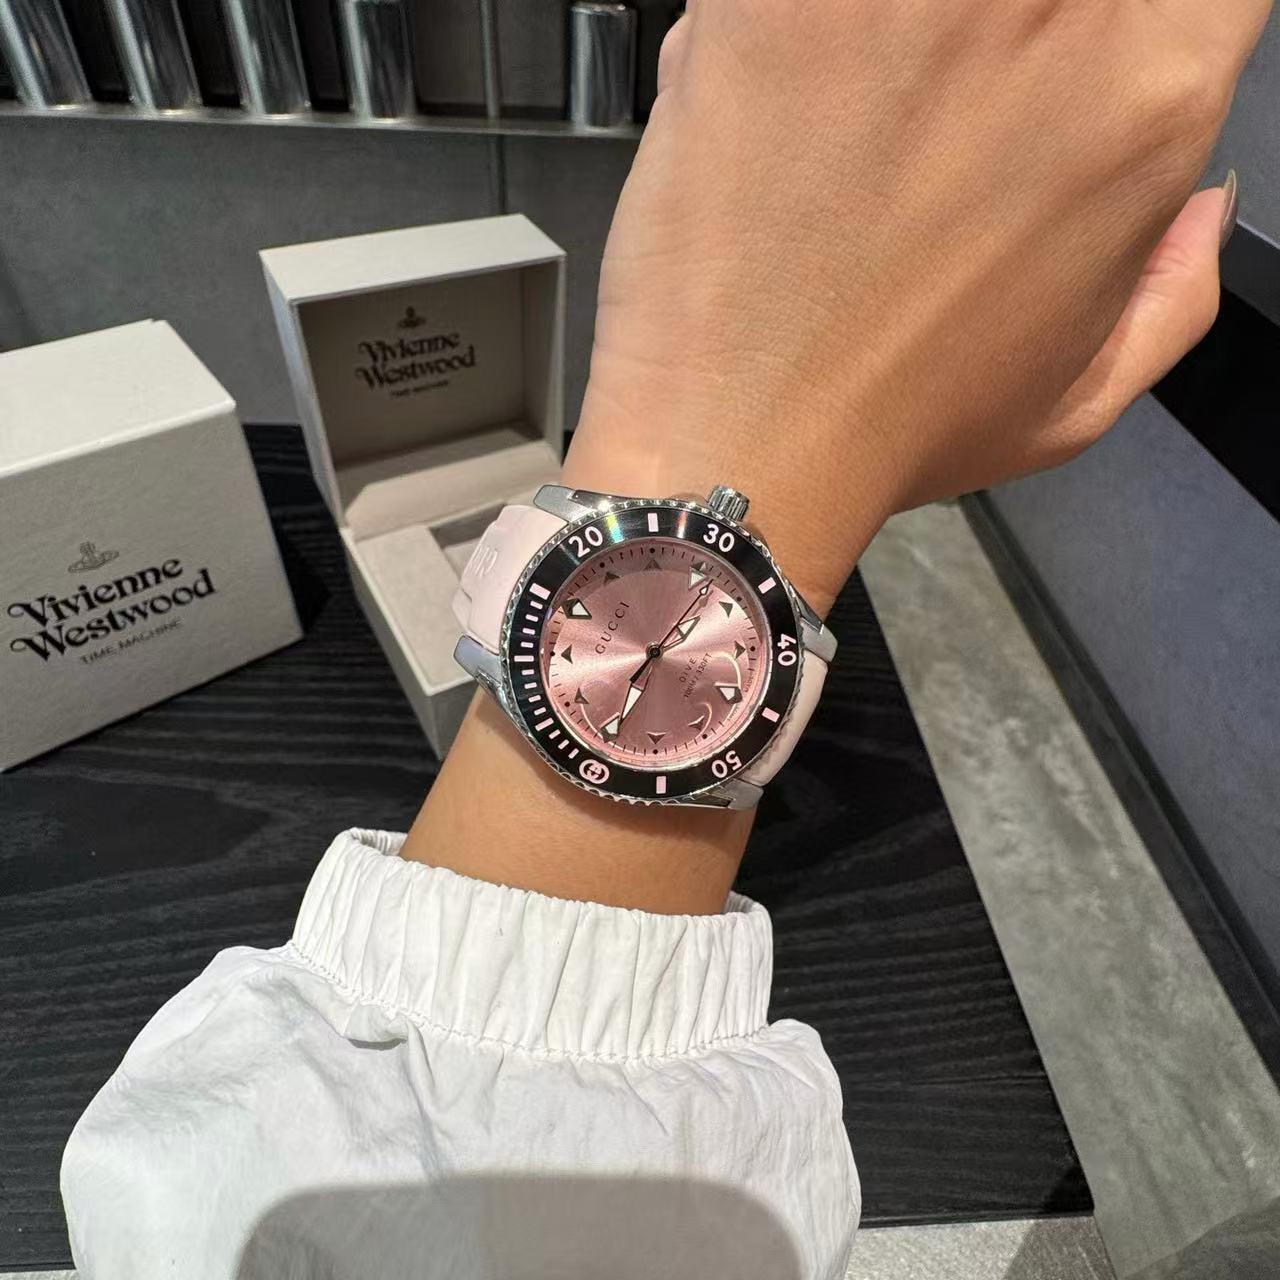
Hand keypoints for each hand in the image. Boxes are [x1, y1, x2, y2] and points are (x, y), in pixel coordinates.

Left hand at [409, 2, 1266, 912]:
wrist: (738, 445)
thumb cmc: (902, 430)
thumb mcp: (1083, 395)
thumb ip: (1175, 282)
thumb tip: (1197, 199)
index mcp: (1145, 92)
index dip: (1135, 20)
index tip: (1074, 58)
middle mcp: (1042, 10)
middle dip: (1007, 34)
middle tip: (946, 105)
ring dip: (899, 37)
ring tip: (864, 117)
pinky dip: (797, 27)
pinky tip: (795, 104)